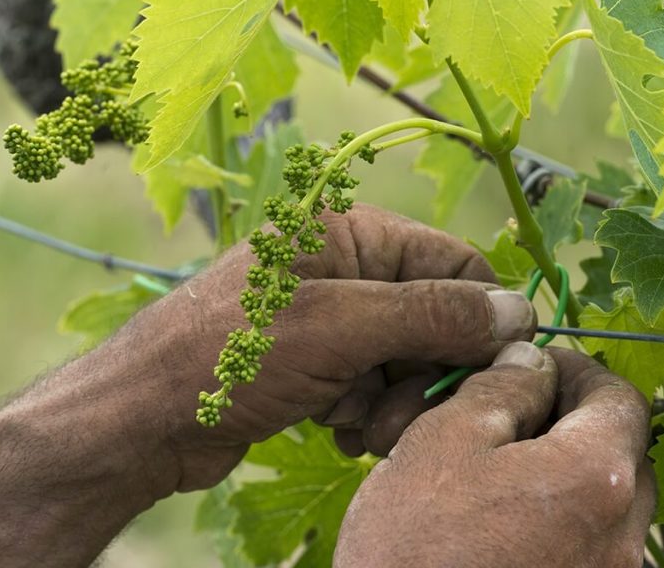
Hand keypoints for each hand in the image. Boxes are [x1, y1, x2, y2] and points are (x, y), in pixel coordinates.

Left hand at [110, 204, 536, 492]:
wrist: (145, 421)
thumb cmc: (230, 356)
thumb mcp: (338, 328)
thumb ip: (432, 315)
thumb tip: (519, 311)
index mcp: (350, 233)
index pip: (455, 264)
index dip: (479, 318)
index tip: (490, 371)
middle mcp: (344, 270)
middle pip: (435, 319)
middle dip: (426, 373)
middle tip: (399, 415)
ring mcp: (329, 320)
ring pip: (406, 362)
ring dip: (394, 403)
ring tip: (356, 426)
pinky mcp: (316, 365)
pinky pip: (373, 388)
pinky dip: (365, 415)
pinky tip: (335, 431)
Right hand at [334, 345, 655, 567]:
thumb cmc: (413, 548)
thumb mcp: (444, 442)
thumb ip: (502, 389)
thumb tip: (533, 363)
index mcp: (594, 477)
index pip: (622, 399)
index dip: (579, 370)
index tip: (538, 365)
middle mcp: (622, 536)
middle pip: (623, 453)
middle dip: (576, 422)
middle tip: (517, 412)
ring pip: (608, 505)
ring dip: (568, 473)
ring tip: (502, 471)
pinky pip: (591, 547)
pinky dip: (561, 521)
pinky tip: (505, 522)